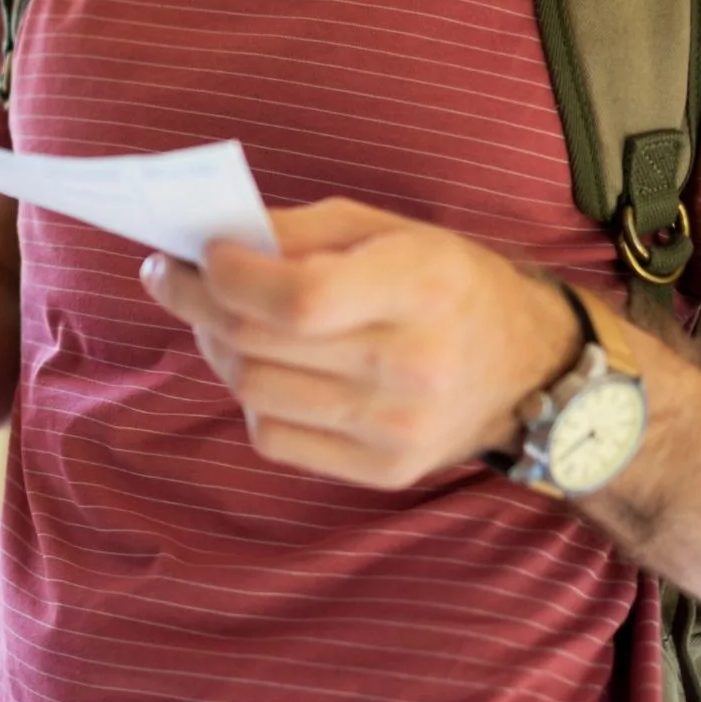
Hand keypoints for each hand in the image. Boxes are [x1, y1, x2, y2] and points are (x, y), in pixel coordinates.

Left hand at [137, 197, 581, 488]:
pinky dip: (253, 400)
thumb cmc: (442, 283)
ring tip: (220, 320)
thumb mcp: (387, 230)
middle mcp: (414, 364)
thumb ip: (298, 233)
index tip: (198, 253)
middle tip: (171, 277)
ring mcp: (400, 428)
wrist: (529, 368)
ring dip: (216, 349)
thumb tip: (205, 243)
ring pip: (253, 392)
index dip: (228, 276)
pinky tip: (270, 369)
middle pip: (259, 344)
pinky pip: (273, 438)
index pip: (298, 298)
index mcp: (421, 286)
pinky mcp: (385, 471)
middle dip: (194, 303)